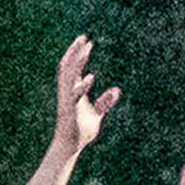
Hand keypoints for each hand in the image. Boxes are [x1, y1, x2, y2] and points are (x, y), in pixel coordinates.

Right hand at [54, 35, 120, 151]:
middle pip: (68, 66)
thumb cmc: (81, 130)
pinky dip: (82, 86)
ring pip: (68, 77)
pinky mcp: (71, 111)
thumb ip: (105, 102)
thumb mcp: (97, 114)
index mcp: (71, 91)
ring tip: (85, 49)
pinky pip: (75, 95)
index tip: (87, 41)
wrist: (71, 147)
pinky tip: (91, 77)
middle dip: (74, 51)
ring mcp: (67, 100)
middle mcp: (67, 93)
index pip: (72, 68)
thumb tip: (117, 90)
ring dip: (77, 62)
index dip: (78, 54)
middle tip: (83, 37)